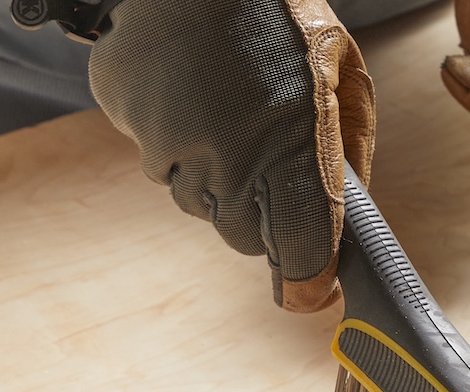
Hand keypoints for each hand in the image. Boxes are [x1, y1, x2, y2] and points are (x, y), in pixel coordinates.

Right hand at [88, 0, 374, 311]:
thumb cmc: (288, 18)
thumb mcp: (345, 85)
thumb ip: (346, 161)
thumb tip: (342, 225)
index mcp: (291, 155)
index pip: (297, 258)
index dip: (306, 280)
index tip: (313, 287)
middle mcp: (223, 162)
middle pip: (239, 235)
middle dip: (259, 214)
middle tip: (271, 163)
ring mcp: (164, 139)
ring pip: (191, 197)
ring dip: (212, 174)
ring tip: (230, 110)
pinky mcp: (123, 111)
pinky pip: (152, 149)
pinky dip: (171, 132)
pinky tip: (192, 87)